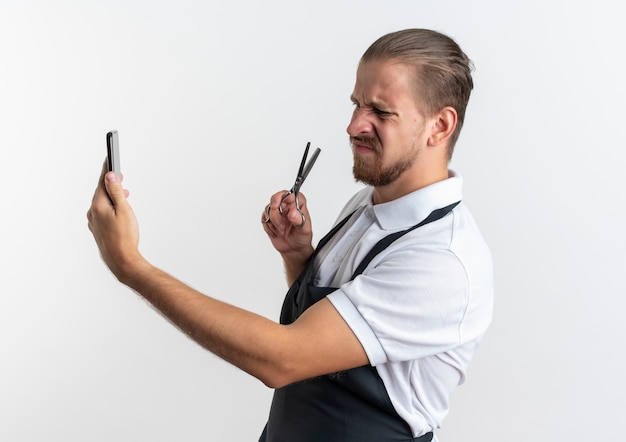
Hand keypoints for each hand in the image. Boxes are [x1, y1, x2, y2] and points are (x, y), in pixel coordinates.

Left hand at [87, 160, 144, 280]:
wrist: (122, 260)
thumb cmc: (125, 237)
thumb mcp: (124, 210)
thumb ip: (116, 192)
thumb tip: (109, 176)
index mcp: (98, 206)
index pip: (102, 182)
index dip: (107, 170)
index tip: (109, 158)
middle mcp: (92, 213)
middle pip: (101, 192)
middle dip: (111, 183)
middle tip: (120, 174)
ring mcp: (94, 222)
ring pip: (102, 203)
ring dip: (112, 196)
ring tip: (123, 192)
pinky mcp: (98, 230)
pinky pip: (102, 212)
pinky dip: (110, 206)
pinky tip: (118, 209)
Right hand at [261, 191, 314, 277]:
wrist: (294, 249)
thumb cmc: (302, 238)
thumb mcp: (305, 230)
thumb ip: (299, 220)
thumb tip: (293, 213)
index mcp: (298, 204)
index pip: (289, 193)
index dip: (281, 197)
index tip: (277, 205)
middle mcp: (287, 206)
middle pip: (275, 200)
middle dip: (276, 215)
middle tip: (281, 225)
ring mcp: (278, 212)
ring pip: (268, 210)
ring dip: (274, 223)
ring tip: (281, 230)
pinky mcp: (270, 219)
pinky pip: (264, 219)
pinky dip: (269, 228)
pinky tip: (276, 232)